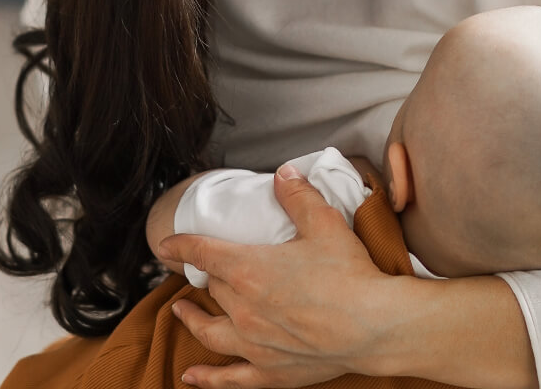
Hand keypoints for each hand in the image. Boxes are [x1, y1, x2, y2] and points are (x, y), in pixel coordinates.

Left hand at [157, 164, 405, 388]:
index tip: (165, 245)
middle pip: (213, 290)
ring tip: (180, 312)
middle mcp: (242, 308)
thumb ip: (298, 195)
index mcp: (248, 270)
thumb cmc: (350, 276)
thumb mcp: (324, 223)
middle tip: (204, 272)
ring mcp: (253, 344)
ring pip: (208, 332)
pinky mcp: (270, 371)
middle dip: (206, 279)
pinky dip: (207, 379)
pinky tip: (191, 377)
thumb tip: (283, 173)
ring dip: (191, 320)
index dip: (179, 245)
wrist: (375, 326)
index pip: (201, 253)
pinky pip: (229, 378)